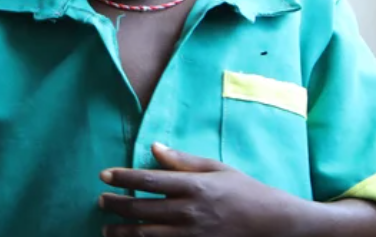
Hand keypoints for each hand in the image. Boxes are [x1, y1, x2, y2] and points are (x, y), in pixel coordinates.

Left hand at [96, 143, 299, 236]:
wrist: (275, 224)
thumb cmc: (246, 192)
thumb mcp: (217, 168)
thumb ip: (183, 160)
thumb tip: (154, 147)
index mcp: (194, 185)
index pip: (148, 179)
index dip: (122, 177)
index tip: (103, 175)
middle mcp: (189, 211)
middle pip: (141, 208)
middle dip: (116, 205)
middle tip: (100, 200)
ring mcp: (192, 234)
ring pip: (146, 234)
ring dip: (122, 231)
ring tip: (106, 228)